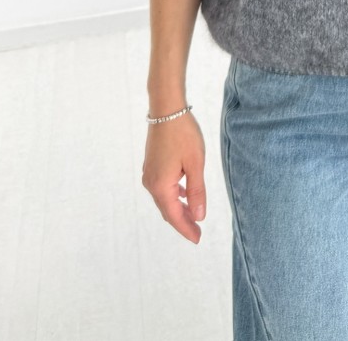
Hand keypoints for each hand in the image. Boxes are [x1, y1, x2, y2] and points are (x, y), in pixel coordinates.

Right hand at [142, 111, 206, 244]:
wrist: (166, 109)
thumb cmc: (183, 134)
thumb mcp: (195, 163)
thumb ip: (197, 191)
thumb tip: (198, 216)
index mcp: (161, 186)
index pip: (174, 216)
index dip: (186, 229)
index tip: (198, 239)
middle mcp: (151, 183)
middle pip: (167, 209)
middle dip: (183, 221)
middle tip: (198, 233)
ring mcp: (149, 173)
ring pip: (165, 199)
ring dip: (178, 208)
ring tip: (193, 216)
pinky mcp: (151, 165)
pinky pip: (163, 187)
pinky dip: (174, 195)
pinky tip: (184, 193)